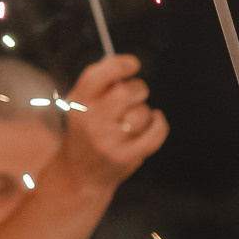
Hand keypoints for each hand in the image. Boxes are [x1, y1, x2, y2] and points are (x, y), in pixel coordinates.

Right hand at [58, 54, 168, 188]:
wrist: (80, 174)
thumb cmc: (88, 132)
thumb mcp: (82, 105)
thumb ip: (101, 84)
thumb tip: (126, 64)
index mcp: (78, 102)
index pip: (97, 76)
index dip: (119, 64)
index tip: (133, 64)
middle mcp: (91, 120)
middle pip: (126, 92)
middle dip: (138, 89)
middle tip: (136, 95)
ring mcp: (107, 140)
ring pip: (142, 112)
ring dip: (144, 114)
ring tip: (130, 124)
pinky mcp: (124, 156)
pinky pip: (154, 133)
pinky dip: (160, 124)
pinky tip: (157, 120)